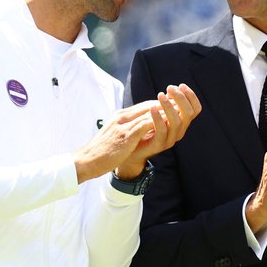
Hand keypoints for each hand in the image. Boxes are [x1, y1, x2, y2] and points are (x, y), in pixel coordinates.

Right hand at [74, 84, 200, 182]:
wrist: (86, 161)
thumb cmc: (101, 151)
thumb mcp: (115, 136)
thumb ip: (126, 129)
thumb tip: (139, 129)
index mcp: (120, 116)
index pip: (143, 106)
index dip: (159, 106)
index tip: (172, 107)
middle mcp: (122, 117)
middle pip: (148, 106)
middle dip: (166, 105)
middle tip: (181, 105)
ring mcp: (123, 125)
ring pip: (148, 112)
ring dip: (165, 112)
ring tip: (179, 112)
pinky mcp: (125, 135)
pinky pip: (144, 125)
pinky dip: (158, 122)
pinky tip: (168, 124)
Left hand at [117, 84, 200, 178]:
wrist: (133, 148)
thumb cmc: (146, 126)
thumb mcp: (159, 112)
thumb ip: (167, 104)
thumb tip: (172, 89)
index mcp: (182, 122)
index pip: (195, 109)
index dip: (191, 96)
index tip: (181, 85)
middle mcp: (180, 131)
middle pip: (188, 113)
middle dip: (180, 98)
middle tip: (169, 88)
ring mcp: (170, 139)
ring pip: (177, 122)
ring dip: (169, 106)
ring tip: (159, 95)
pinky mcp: (159, 145)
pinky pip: (162, 130)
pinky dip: (158, 118)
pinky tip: (152, 108)